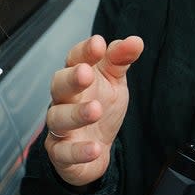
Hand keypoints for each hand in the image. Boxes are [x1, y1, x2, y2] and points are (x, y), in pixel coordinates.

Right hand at [44, 34, 142, 186]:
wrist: (95, 148)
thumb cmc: (101, 106)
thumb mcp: (114, 81)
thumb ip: (120, 60)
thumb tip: (136, 41)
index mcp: (76, 78)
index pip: (75, 59)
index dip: (84, 51)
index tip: (98, 44)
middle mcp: (64, 100)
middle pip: (59, 85)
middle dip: (71, 79)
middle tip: (85, 74)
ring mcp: (60, 127)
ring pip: (58, 118)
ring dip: (76, 114)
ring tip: (95, 110)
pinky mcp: (61, 153)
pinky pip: (64, 153)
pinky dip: (78, 151)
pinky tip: (95, 148)